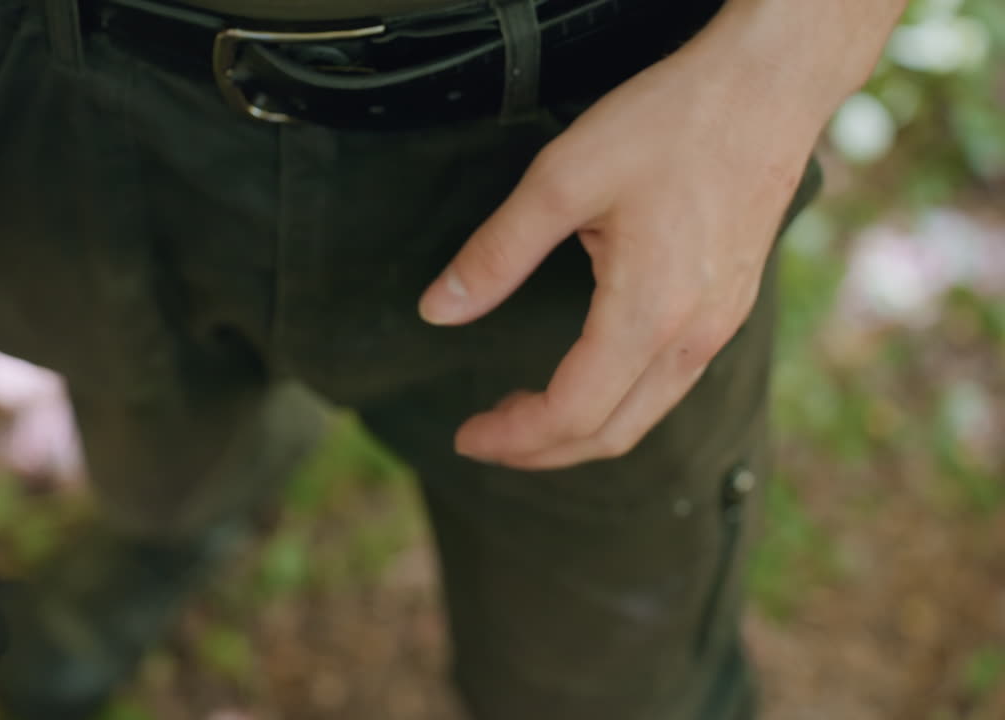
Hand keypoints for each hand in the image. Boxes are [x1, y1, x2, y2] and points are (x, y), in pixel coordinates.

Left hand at [418, 21, 827, 469]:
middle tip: (486, 438)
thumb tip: (438, 310)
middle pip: (611, 434)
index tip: (467, 435)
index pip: (571, 413)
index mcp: (649, 313)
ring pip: (644, 416)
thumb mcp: (561, 180)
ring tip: (524, 416)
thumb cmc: (671, 122)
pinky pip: (670, 385)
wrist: (770, 85)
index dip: (512, 436)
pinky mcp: (730, 307)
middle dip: (541, 451)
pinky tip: (586, 379)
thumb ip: (495, 254)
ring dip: (580, 432)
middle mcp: (693, 337)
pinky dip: (618, 405)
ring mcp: (720, 326)